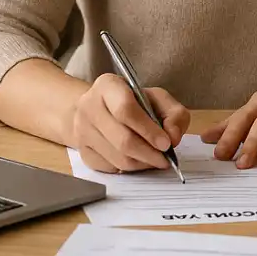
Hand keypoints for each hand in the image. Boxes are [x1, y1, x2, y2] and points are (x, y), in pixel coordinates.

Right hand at [68, 74, 189, 173]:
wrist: (99, 109)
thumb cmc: (133, 102)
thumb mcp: (158, 98)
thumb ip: (174, 114)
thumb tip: (173, 137)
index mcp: (107, 86)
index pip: (125, 110)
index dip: (148, 130)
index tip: (166, 143)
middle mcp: (89, 107)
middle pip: (122, 139)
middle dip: (149, 153)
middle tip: (165, 159)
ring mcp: (82, 131)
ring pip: (118, 158)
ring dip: (142, 163)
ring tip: (155, 159)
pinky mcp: (82, 151)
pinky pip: (111, 168)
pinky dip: (130, 169)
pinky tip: (139, 160)